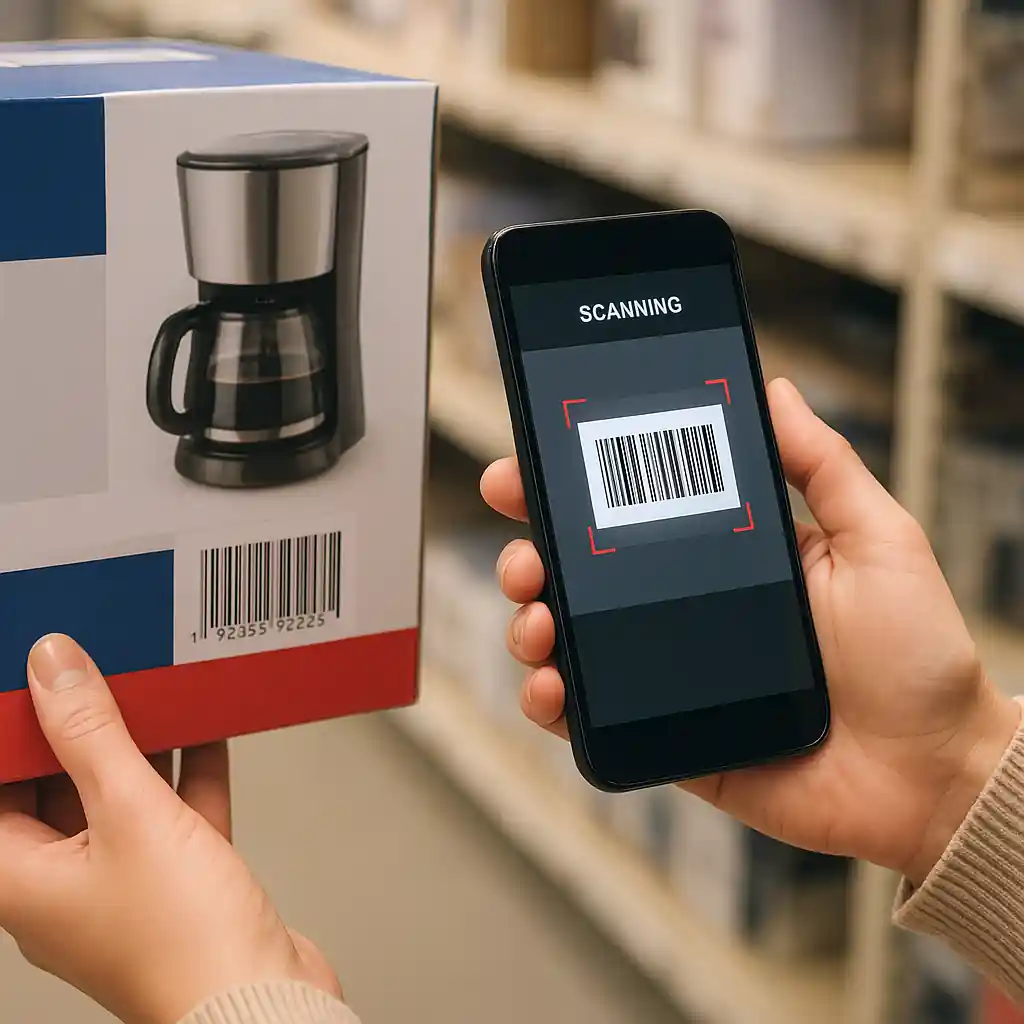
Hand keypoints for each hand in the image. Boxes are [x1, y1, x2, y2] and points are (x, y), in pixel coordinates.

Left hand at [0, 633, 339, 1023]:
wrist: (263, 999)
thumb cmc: (181, 943)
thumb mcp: (130, 813)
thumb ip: (90, 734)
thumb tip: (52, 667)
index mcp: (24, 880)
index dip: (13, 737)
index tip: (34, 683)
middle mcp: (67, 885)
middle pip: (56, 790)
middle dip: (78, 730)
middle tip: (98, 672)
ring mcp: (128, 883)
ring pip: (121, 799)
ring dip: (139, 746)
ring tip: (153, 689)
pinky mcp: (181, 882)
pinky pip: (175, 813)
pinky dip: (188, 772)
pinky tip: (207, 731)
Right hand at [481, 378, 1020, 886]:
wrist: (932, 773)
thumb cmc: (917, 655)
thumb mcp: (878, 539)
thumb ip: (823, 465)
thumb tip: (773, 389)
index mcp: (724, 555)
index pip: (631, 509)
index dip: (572, 486)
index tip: (528, 466)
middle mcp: (683, 607)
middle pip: (581, 573)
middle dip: (531, 554)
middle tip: (526, 554)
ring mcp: (668, 672)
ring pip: (571, 639)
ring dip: (531, 622)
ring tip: (537, 619)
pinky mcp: (665, 733)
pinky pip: (590, 716)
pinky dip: (552, 701)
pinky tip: (549, 685)